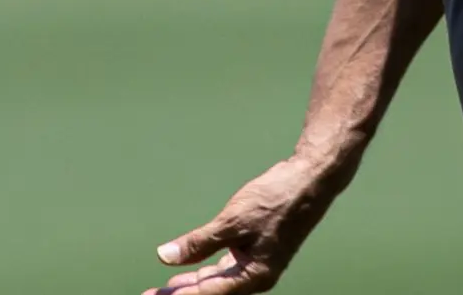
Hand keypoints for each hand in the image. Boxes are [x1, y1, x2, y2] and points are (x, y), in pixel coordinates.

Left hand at [143, 156, 342, 294]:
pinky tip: (188, 271)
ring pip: (216, 282)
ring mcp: (257, 264)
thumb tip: (165, 257)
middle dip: (180, 293)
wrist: (313, 178)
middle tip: (149, 294)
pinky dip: (205, 270)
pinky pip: (225, 269)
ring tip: (163, 288)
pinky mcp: (256, 251)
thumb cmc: (277, 198)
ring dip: (190, 284)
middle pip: (210, 293)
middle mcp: (255, 277)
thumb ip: (199, 242)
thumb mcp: (233, 220)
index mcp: (253, 276)